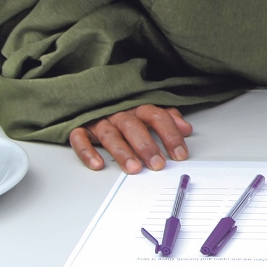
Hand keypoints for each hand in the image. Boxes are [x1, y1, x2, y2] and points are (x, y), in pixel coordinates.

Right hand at [68, 105, 192, 172]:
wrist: (90, 98)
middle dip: (146, 145)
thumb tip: (187, 129)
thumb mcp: (147, 112)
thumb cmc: (124, 111)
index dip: (170, 134)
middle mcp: (118, 113)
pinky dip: (87, 152)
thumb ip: (167, 118)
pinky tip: (98, 165)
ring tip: (134, 168)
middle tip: (157, 164)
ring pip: (109, 134)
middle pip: (133, 126)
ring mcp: (98, 120)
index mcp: (137, 107)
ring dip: (122, 152)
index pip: (157, 116)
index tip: (180, 154)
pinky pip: (79, 139)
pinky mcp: (80, 128)